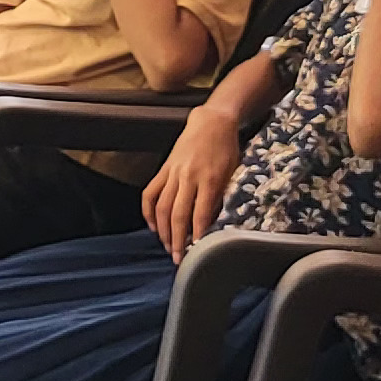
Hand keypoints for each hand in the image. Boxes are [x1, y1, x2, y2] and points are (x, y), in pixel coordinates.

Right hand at [140, 113, 241, 258]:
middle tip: (177, 257)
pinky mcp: (164, 169)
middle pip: (178, 214)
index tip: (196, 250)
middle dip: (177, 239)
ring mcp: (173, 172)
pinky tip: (153, 225)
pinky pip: (151, 192)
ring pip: (162, 206)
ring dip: (163, 230)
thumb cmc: (226, 148)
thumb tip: (211, 222)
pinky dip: (148, 211)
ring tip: (167, 246)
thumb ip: (220, 196)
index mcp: (209, 178)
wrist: (211, 122)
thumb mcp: (231, 172)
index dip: (197, 234)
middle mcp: (188, 177)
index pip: (200, 212)